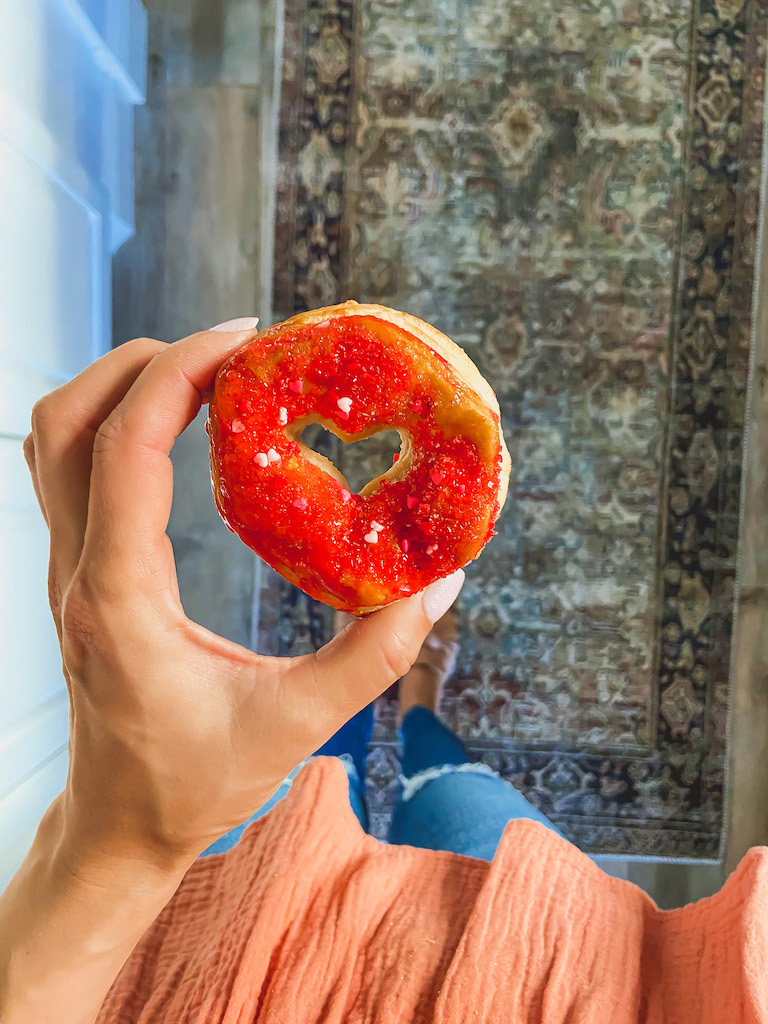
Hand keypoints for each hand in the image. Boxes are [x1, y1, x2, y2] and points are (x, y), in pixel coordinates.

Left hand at [23, 323, 463, 870]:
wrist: (119, 826)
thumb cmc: (194, 783)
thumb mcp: (296, 725)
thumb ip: (374, 656)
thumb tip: (440, 582)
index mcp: (120, 597)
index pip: (125, 449)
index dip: (179, 375)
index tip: (246, 342)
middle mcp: (79, 571)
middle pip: (66, 421)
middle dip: (142, 362)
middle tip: (230, 351)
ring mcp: (66, 570)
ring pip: (55, 439)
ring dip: (119, 386)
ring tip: (203, 374)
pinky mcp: (78, 573)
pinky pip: (73, 470)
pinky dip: (118, 425)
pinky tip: (180, 429)